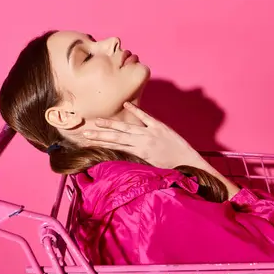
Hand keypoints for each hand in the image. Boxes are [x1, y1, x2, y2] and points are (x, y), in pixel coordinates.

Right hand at [83, 102, 202, 168]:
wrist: (189, 163)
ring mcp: (151, 132)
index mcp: (139, 153)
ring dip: (111, 123)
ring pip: (127, 127)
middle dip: (99, 134)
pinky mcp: (160, 126)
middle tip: (84, 132)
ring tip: (98, 120)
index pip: (115, 147)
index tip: (87, 142)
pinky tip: (125, 104)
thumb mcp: (150, 168)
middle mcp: (142, 142)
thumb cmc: (170, 169)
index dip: (100, 143)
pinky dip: (135, 110)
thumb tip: (121, 158)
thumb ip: (136, 160)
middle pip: (116, 137)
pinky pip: (145, 116)